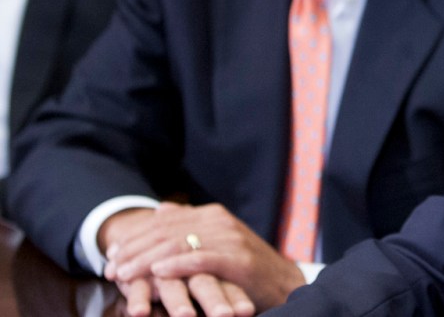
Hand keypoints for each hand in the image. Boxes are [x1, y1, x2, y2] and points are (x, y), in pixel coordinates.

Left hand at [104, 202, 304, 313]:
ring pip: (178, 243)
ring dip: (146, 260)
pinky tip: (157, 272)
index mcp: (211, 214)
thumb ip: (190, 225)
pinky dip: (177, 265)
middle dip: (133, 250)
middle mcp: (219, 221)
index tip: (110, 255)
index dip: (134, 237)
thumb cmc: (243, 268)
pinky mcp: (239, 258)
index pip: (163, 221)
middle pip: (165, 231)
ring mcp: (230, 238)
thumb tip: (161, 209)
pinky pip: (202, 259)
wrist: (283, 283)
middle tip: (109, 269)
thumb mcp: (216, 242)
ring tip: (124, 274)